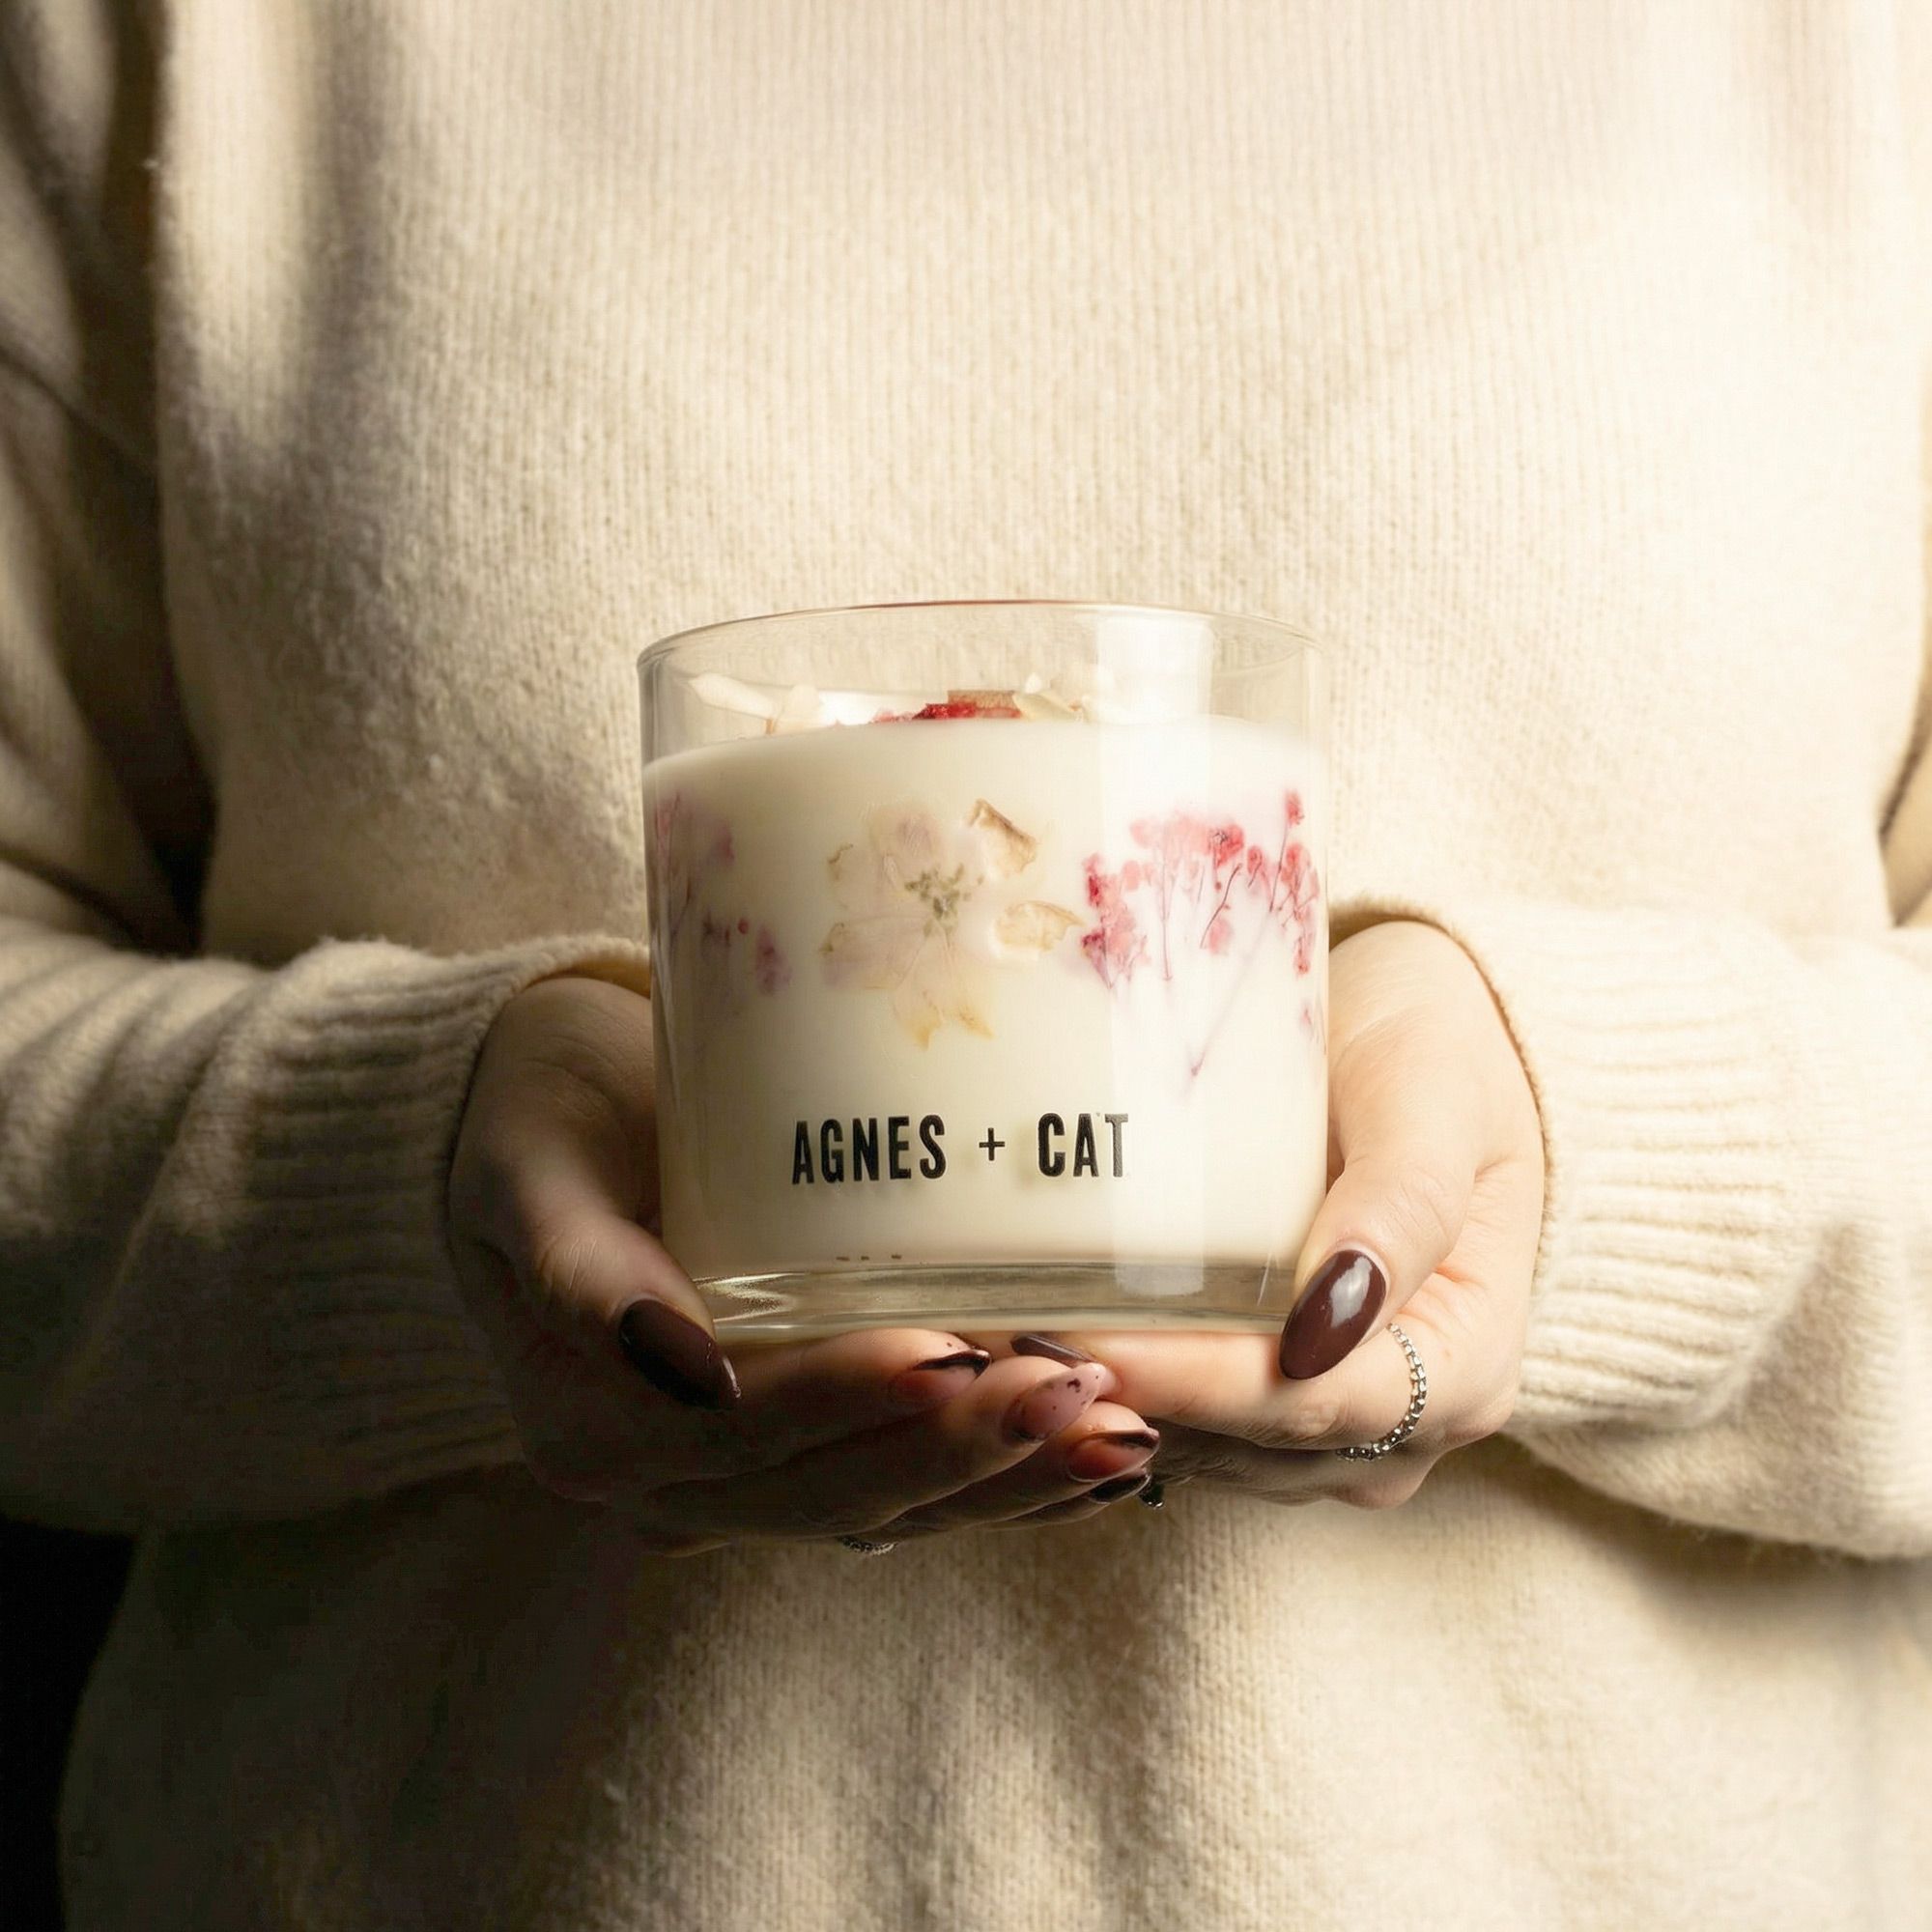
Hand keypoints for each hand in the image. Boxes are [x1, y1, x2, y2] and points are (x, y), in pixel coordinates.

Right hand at [446, 975, 1160, 1552]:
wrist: (552, 1118)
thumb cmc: (541, 1121)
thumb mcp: (526, 1169)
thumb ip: (579, 1268)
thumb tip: (675, 1367)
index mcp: (590, 1424)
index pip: (739, 1435)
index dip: (846, 1403)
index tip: (952, 1351)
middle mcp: (664, 1478)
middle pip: (828, 1492)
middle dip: (959, 1452)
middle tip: (1076, 1389)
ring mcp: (737, 1478)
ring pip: (883, 1510)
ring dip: (1005, 1484)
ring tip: (1119, 1434)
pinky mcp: (801, 1450)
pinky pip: (905, 1491)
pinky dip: (1003, 1487)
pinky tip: (1098, 1464)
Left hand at [977, 920, 1544, 1509]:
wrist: (1424, 1045)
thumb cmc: (1437, 1055)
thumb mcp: (1434, 1100)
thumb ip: (1400, 1206)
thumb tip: (1325, 1327)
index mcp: (1464, 1365)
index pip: (1312, 1403)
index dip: (1197, 1384)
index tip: (1088, 1341)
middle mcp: (1403, 1427)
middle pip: (1246, 1445)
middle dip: (1125, 1399)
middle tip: (999, 1345)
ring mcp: (1330, 1426)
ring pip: (1201, 1451)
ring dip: (1102, 1406)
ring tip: (989, 1344)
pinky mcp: (1265, 1403)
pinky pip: (1182, 1423)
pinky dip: (1112, 1387)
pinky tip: (1025, 1341)